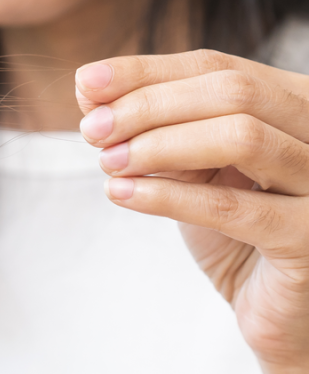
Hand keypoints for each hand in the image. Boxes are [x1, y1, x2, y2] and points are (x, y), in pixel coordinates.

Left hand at [75, 49, 308, 373]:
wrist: (275, 306)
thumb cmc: (232, 227)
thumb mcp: (191, 166)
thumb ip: (152, 125)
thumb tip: (87, 86)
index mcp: (294, 103)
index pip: (216, 66)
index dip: (145, 72)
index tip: (85, 83)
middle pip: (231, 92)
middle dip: (148, 106)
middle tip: (92, 129)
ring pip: (241, 137)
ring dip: (158, 146)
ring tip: (108, 163)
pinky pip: (233, 207)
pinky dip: (168, 196)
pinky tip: (122, 195)